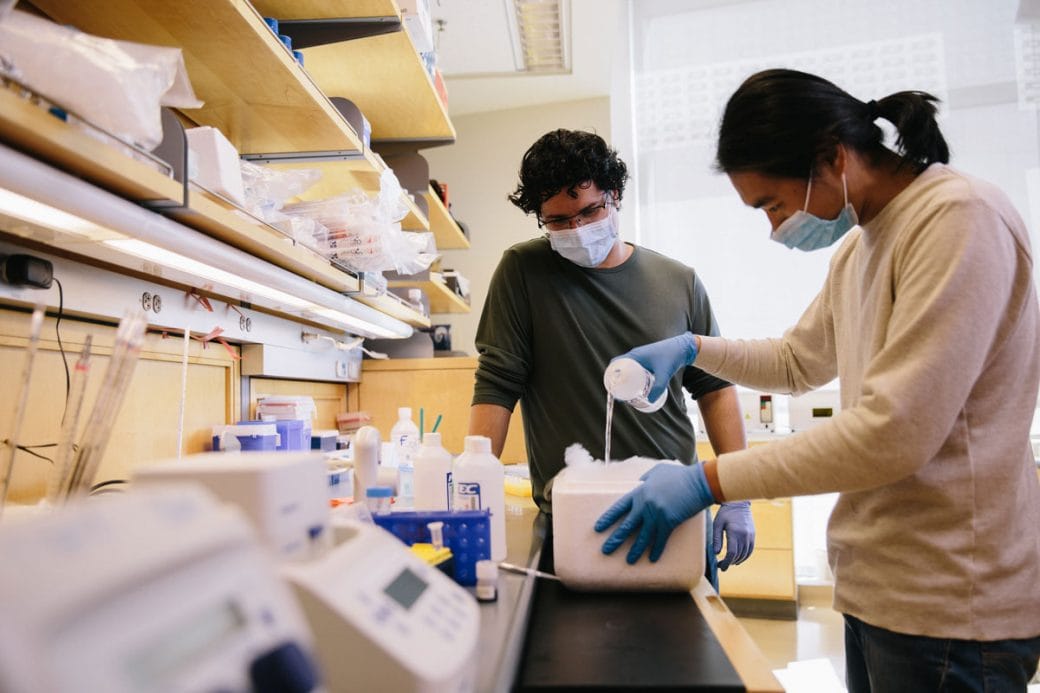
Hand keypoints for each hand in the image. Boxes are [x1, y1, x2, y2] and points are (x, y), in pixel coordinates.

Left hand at [594, 462, 714, 563]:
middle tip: (605, 551)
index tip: (598, 528)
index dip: (608, 519)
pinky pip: (661, 539)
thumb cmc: (680, 475)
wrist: (699, 481)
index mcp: (640, 492)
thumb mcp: (658, 471)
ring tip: (628, 561)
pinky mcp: (670, 522)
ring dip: (635, 550)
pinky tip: (651, 559)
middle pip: (626, 525)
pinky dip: (656, 550)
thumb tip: (639, 482)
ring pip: (642, 536)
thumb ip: (646, 478)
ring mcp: (657, 514)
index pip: (619, 508)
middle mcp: (645, 505)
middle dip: (615, 539)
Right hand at [616, 333, 698, 400]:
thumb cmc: (672, 357)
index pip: (615, 363)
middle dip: (617, 380)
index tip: (611, 387)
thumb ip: (658, 387)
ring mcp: (642, 358)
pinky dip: (633, 377)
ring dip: (626, 379)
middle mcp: (636, 355)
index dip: (610, 374)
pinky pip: (635, 369)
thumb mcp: (664, 373)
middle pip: (620, 368)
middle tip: (619, 393)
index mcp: (635, 355)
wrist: (684, 348)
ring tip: (627, 392)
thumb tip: (650, 400)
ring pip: (628, 369)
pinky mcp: (648, 361)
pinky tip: (637, 386)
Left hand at [713, 501, 754, 569]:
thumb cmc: (725, 513)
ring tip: (728, 562)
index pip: (731, 553)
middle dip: (730, 562)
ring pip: (745, 554)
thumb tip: (716, 553)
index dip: (726, 562)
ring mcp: (750, 536)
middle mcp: (744, 535)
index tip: (721, 567)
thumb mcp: (717, 524)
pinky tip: (737, 558)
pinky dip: (744, 556)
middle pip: (738, 555)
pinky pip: (750, 550)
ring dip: (737, 560)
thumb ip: (717, 539)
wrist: (738, 503)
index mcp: (735, 532)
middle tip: (721, 565)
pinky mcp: (753, 535)